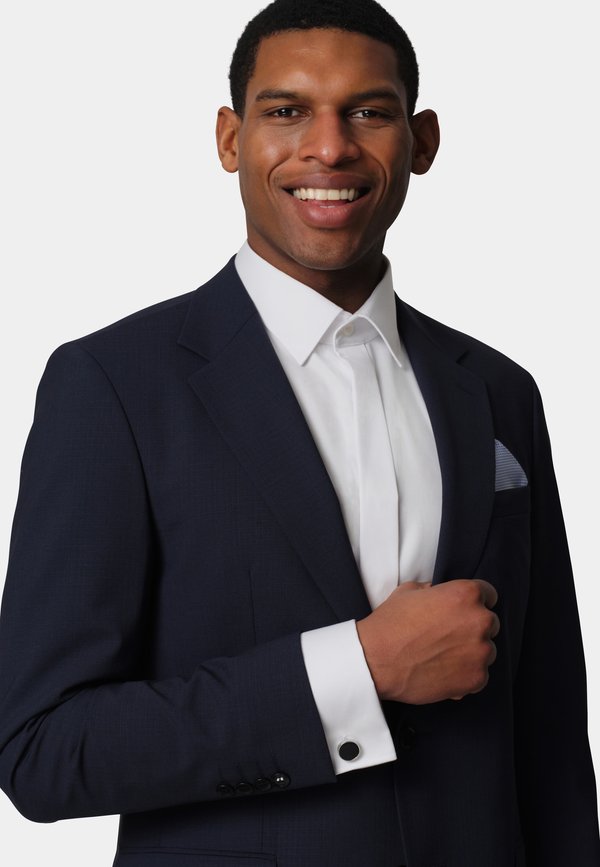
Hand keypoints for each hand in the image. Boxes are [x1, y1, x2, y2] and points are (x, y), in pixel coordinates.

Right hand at [356, 579, 499, 703]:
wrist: (376, 660)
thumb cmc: (390, 624)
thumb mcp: (408, 591)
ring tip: (444, 656)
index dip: (476, 602)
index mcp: (465, 594)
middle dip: (473, 628)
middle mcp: (479, 621)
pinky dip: (466, 674)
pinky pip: (481, 675)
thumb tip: (437, 592)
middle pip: (490, 623)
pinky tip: (444, 672)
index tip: (466, 611)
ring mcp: (481, 652)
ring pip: (487, 651)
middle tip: (450, 636)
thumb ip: (432, 589)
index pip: (489, 594)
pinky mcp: (476, 678)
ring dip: (472, 653)